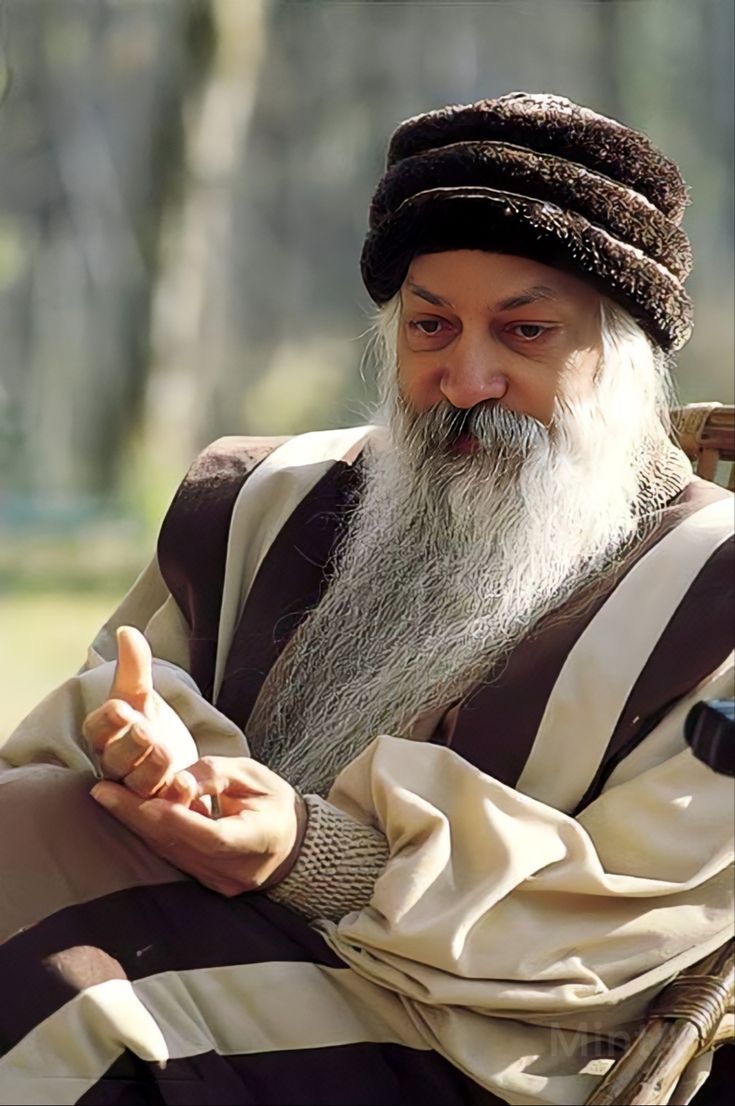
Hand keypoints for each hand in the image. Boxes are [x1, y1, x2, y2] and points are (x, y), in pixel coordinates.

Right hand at [82, 626, 197, 797]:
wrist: (173, 761)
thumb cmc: (148, 724)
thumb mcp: (142, 695)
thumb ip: (134, 667)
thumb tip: (127, 630)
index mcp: (106, 737)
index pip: (96, 731)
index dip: (107, 721)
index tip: (121, 707)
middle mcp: (117, 766)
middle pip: (116, 759)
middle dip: (130, 745)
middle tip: (146, 731)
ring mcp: (139, 789)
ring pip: (140, 784)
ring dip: (152, 768)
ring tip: (166, 752)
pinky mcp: (163, 805)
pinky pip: (166, 806)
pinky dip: (175, 797)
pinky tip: (185, 785)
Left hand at [90, 756, 306, 895]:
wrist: (293, 845)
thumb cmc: (275, 804)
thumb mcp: (255, 777)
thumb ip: (217, 776)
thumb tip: (179, 779)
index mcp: (257, 841)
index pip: (211, 836)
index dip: (176, 820)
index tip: (144, 801)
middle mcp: (234, 871)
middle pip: (180, 846)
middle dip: (138, 817)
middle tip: (102, 791)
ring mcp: (219, 883)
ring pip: (171, 853)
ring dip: (137, 825)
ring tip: (106, 796)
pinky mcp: (206, 884)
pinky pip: (174, 857)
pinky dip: (152, 834)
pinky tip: (129, 813)